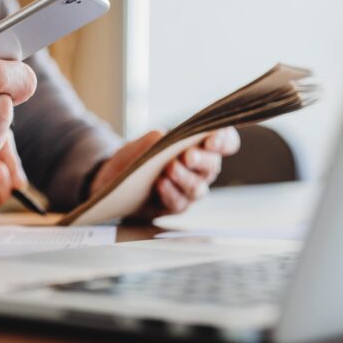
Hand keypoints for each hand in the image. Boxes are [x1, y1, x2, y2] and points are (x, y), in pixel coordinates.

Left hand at [90, 127, 240, 216]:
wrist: (116, 180)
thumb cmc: (136, 157)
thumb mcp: (141, 144)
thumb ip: (154, 139)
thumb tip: (162, 136)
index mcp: (201, 147)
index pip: (225, 142)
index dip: (224, 140)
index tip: (212, 139)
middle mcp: (201, 170)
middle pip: (212, 165)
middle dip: (201, 159)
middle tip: (188, 156)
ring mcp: (190, 190)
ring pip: (197, 187)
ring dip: (184, 178)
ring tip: (169, 169)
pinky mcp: (177, 206)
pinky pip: (180, 203)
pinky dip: (171, 193)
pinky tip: (161, 185)